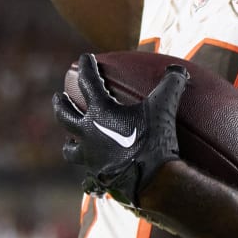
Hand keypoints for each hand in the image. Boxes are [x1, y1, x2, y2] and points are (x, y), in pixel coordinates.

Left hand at [53, 53, 185, 204]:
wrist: (151, 179)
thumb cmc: (154, 139)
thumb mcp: (164, 106)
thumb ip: (171, 83)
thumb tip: (178, 69)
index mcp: (100, 112)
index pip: (88, 83)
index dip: (86, 67)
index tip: (83, 58)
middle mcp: (88, 133)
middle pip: (65, 115)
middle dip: (61, 104)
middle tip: (58, 97)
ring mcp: (90, 157)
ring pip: (70, 149)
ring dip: (69, 142)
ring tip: (70, 140)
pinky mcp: (98, 177)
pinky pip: (88, 175)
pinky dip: (89, 171)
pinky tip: (93, 172)